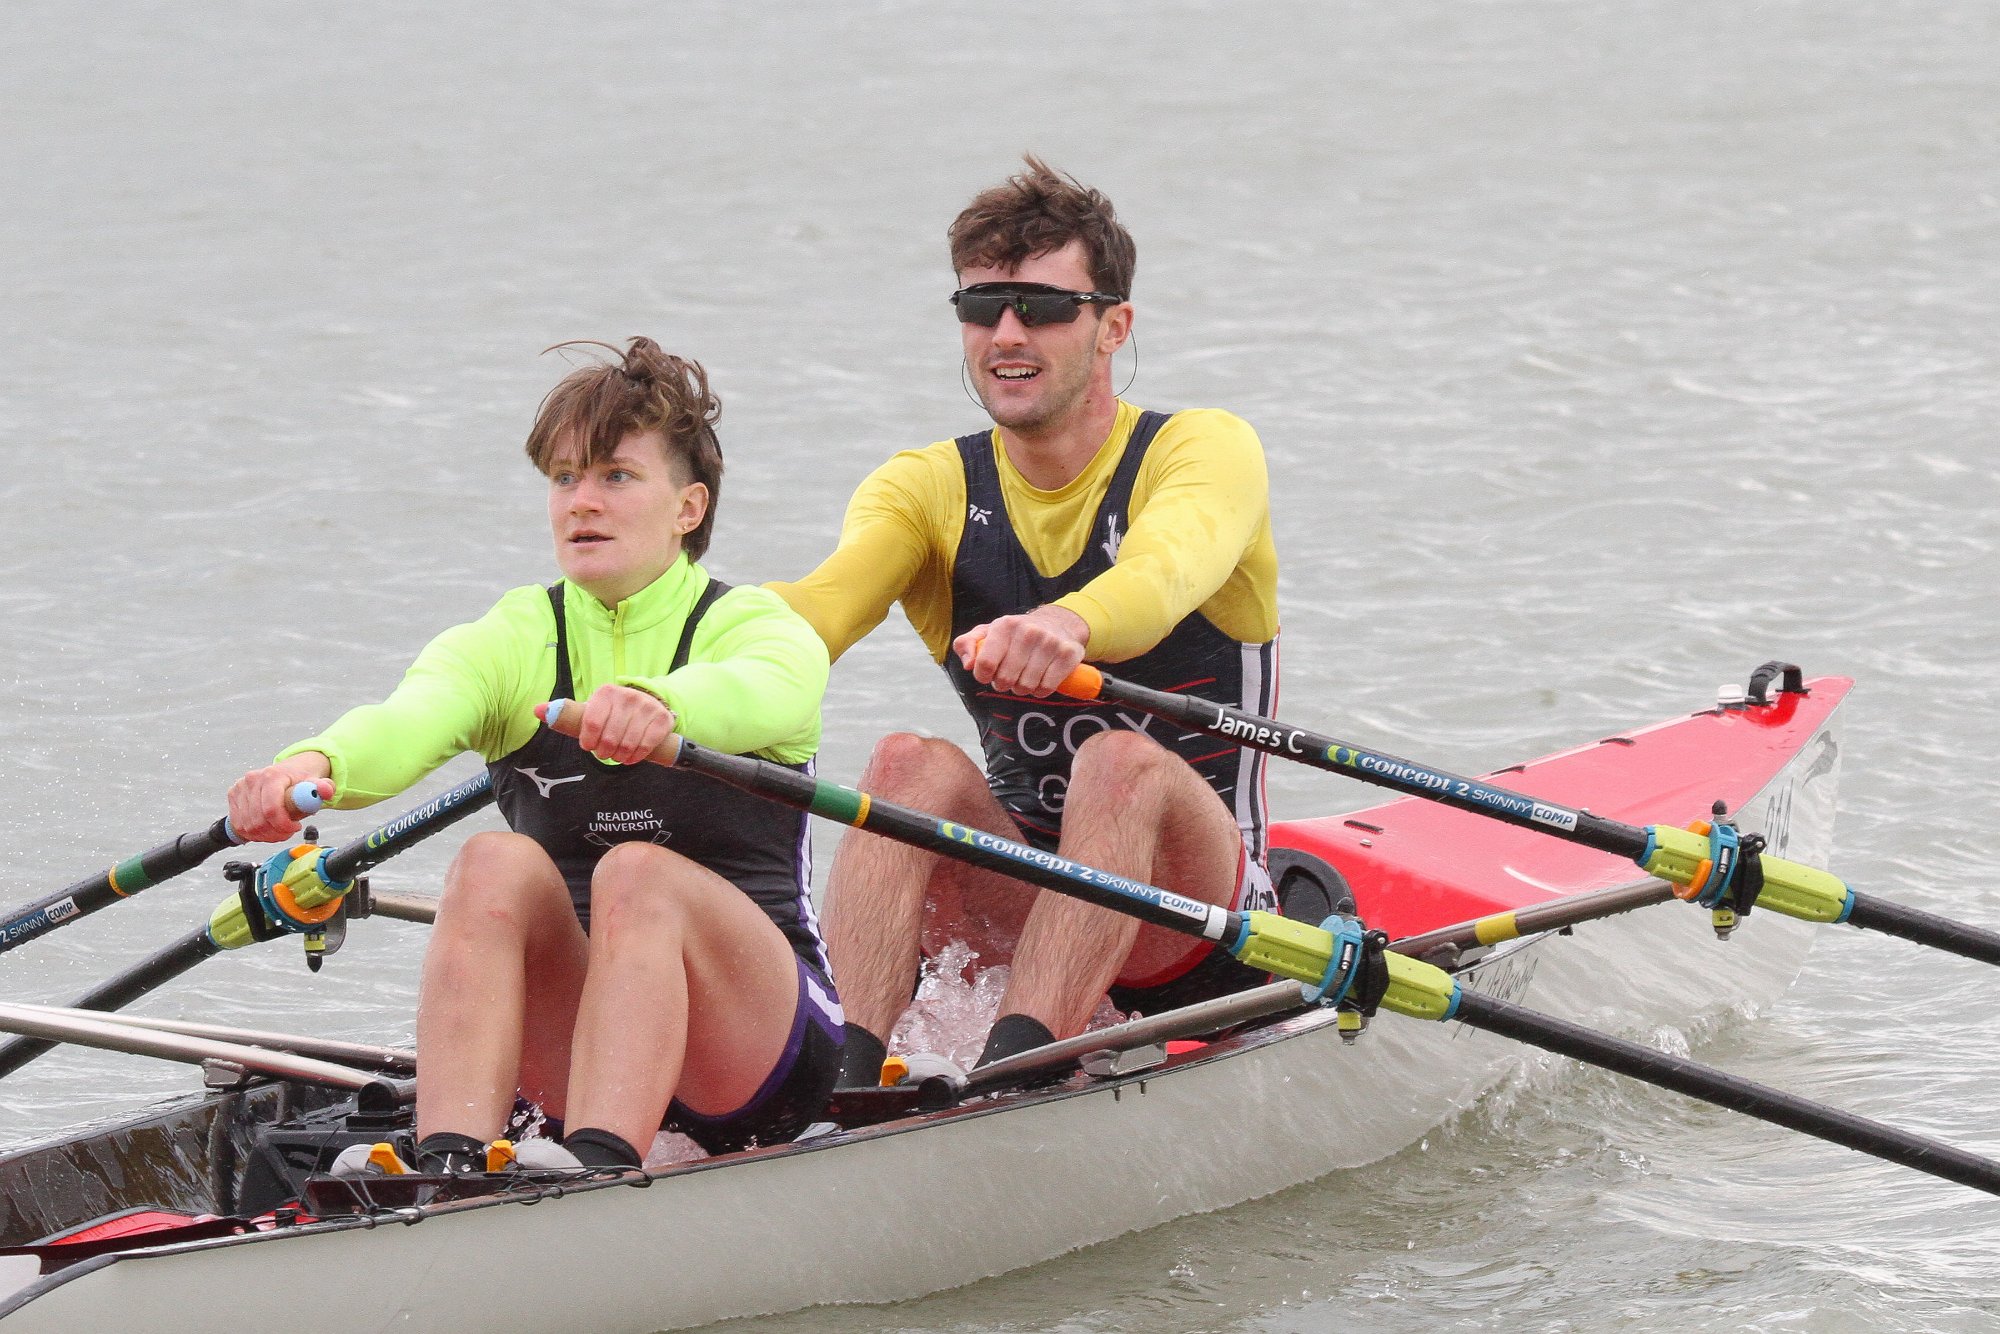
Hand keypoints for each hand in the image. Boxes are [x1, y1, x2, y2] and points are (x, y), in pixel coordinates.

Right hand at [226, 754, 333, 843]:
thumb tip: (326, 790)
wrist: (289, 771)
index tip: (296, 827)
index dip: (283, 825)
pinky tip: (268, 829)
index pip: (271, 809)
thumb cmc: (302, 779)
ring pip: (248, 826)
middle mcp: (251, 780)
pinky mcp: (233, 796)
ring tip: (281, 830)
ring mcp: (240, 788)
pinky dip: (254, 833)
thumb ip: (324, 787)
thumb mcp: (317, 782)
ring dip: (266, 835)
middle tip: (289, 831)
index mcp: (271, 776)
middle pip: (258, 821)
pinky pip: (239, 825)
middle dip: (276, 832)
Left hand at [571, 684, 677, 765]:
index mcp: (606, 693)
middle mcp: (627, 696)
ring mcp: (647, 707)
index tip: (588, 746)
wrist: (646, 703)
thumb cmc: (612, 712)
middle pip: (610, 736)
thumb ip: (566, 712)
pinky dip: (636, 756)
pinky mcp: (662, 719)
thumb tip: (537, 710)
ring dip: (620, 756)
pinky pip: (646, 745)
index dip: (588, 740)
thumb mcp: (592, 708)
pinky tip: (631, 757)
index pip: (592, 722)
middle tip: (604, 753)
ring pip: (628, 743)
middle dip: (604, 751)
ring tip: (617, 756)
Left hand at [952, 605, 1089, 697]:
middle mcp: (1028, 631)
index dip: (983, 676)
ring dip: (1022, 688)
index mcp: (1005, 625)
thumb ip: (966, 644)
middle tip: (1008, 676)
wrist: (1058, 623)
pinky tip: (1040, 680)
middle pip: (1005, 679)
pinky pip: (1046, 688)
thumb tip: (968, 664)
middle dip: (1003, 683)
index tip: (988, 675)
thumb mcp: (988, 632)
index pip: (985, 664)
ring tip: (1024, 677)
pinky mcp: (1068, 655)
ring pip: (1026, 687)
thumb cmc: (1016, 633)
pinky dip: (1040, 691)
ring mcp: (1050, 643)